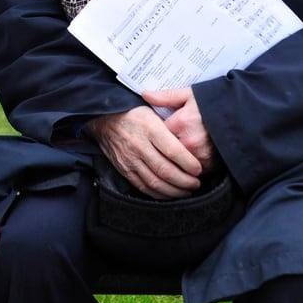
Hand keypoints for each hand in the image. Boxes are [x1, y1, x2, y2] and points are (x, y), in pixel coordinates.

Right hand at [87, 106, 201, 198]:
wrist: (104, 119)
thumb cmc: (133, 113)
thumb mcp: (153, 108)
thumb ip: (171, 121)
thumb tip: (190, 134)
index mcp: (149, 128)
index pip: (173, 150)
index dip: (188, 163)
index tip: (199, 168)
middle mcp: (139, 145)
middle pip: (165, 170)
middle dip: (185, 181)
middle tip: (197, 182)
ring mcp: (130, 160)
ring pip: (155, 182)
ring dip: (174, 190)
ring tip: (187, 190)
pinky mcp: (124, 170)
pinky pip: (143, 187)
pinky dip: (159, 194)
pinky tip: (170, 194)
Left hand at [143, 87, 217, 172]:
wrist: (243, 115)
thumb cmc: (214, 103)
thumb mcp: (190, 95)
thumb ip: (166, 96)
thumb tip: (145, 94)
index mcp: (181, 123)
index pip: (158, 135)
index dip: (157, 133)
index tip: (160, 130)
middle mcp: (189, 142)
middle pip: (165, 153)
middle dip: (164, 149)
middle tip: (169, 141)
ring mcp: (200, 156)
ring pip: (177, 164)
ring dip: (176, 160)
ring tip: (181, 148)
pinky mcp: (210, 165)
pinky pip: (191, 170)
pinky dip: (188, 166)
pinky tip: (191, 156)